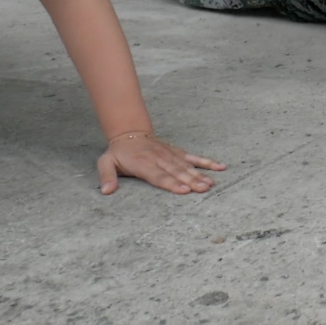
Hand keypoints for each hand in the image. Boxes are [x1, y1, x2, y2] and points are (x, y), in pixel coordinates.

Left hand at [98, 136, 225, 195]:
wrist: (130, 133)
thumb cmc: (119, 152)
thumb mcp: (105, 163)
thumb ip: (107, 176)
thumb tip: (106, 191)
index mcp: (143, 164)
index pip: (159, 176)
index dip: (171, 183)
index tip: (183, 190)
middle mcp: (160, 159)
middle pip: (177, 172)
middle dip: (191, 181)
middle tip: (203, 189)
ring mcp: (171, 155)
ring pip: (187, 166)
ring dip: (200, 175)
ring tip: (210, 184)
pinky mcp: (178, 153)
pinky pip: (194, 157)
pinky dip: (207, 162)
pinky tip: (220, 167)